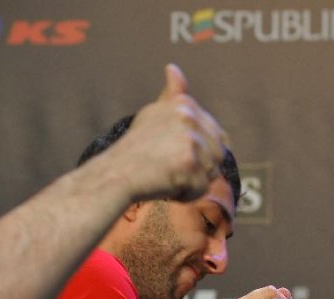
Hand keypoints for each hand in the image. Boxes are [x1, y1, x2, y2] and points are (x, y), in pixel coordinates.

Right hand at [110, 63, 227, 202]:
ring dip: (192, 182)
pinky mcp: (189, 163)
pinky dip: (186, 195)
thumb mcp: (154, 114)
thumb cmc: (135, 148)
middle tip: (170, 168)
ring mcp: (190, 140)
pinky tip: (166, 186)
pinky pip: (201, 189)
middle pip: (218, 155)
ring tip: (167, 175)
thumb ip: (172, 95)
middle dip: (200, 168)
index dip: (201, 153)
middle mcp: (189, 117)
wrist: (114, 173)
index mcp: (185, 105)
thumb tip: (173, 68)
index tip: (175, 156)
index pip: (217, 136)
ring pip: (211, 173)